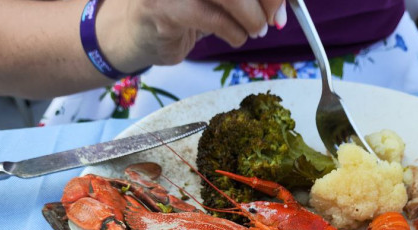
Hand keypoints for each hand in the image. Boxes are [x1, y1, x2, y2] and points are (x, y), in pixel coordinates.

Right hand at [97, 0, 286, 72]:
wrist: (135, 31)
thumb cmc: (183, 8)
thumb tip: (282, 6)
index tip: (281, 4)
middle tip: (273, 20)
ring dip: (251, 18)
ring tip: (254, 30)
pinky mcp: (163, 6)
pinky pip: (212, 18)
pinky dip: (233, 32)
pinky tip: (235, 37)